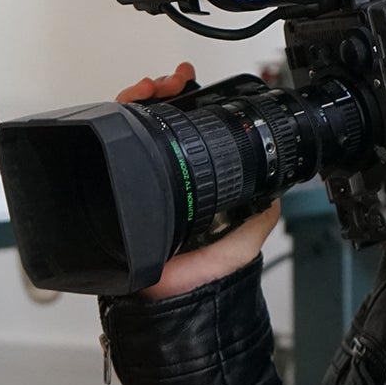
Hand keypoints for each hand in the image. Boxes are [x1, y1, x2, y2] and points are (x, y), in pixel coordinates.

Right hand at [114, 63, 281, 298]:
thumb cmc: (200, 279)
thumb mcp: (242, 242)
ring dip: (138, 100)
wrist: (169, 304)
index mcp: (190, 185)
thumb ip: (260, 217)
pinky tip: (126, 104)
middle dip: (161, 93)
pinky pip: (108, 150)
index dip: (187, 107)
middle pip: (154, 123)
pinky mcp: (112, 192)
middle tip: (170, 81)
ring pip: (130, 130)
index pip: (185, 134)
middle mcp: (161, 181)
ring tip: (149, 88)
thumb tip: (277, 191)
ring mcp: (135, 185)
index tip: (194, 88)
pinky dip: (112, 121)